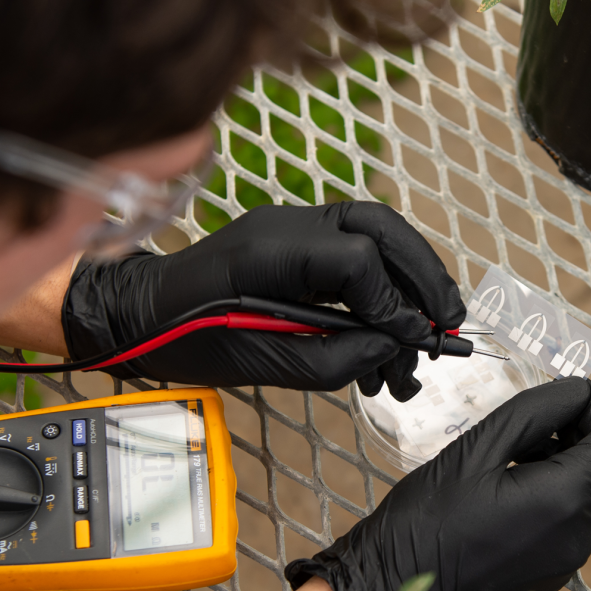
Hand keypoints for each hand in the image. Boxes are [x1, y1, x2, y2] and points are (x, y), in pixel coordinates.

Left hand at [60, 203, 463, 396]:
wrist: (141, 315)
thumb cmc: (187, 340)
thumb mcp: (263, 365)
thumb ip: (334, 358)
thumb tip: (391, 348)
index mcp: (273, 248)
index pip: (358, 259)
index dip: (393, 303)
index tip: (411, 342)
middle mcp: (289, 225)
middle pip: (382, 228)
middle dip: (424, 275)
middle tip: (449, 323)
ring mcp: (293, 228)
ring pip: (375, 235)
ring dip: (408, 284)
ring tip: (420, 342)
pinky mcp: (295, 244)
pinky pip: (353, 254)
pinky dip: (380, 289)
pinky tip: (384, 338)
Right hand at [284, 377, 590, 590]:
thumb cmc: (425, 520)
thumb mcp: (475, 449)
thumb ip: (534, 414)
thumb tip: (575, 393)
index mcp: (565, 499)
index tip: (562, 395)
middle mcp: (579, 535)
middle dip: (589, 435)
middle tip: (541, 420)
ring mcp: (567, 561)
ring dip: (575, 464)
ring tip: (520, 452)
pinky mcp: (550, 575)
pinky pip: (575, 524)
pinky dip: (561, 495)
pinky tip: (511, 489)